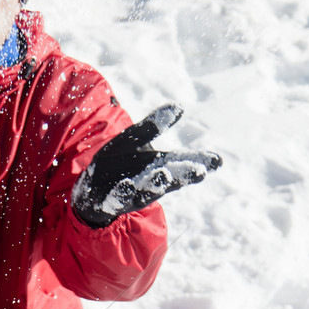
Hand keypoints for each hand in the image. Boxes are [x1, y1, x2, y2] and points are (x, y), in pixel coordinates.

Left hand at [71, 104, 221, 227]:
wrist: (92, 192)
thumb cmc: (119, 163)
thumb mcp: (135, 139)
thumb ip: (154, 126)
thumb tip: (178, 107)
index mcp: (160, 166)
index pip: (184, 163)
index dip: (201, 162)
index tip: (217, 160)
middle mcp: (150, 182)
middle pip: (170, 179)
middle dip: (183, 174)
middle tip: (199, 170)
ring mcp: (132, 193)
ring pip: (146, 190)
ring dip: (155, 183)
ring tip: (164, 174)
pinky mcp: (111, 201)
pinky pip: (118, 198)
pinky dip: (123, 192)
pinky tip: (127, 184)